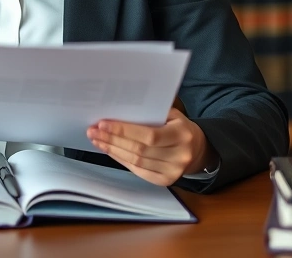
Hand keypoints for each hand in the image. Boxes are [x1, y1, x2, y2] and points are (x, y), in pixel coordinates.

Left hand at [86, 108, 217, 186]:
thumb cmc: (180, 128)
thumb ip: (152, 113)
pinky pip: (137, 170)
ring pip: (135, 161)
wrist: (198, 151)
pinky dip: (121, 160)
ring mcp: (173, 172)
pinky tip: (110, 150)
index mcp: (182, 135)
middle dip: (112, 139)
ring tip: (97, 140)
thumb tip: (120, 111)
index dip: (124, 130)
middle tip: (93, 131)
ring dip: (112, 150)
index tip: (103, 123)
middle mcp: (179, 156)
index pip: (149, 135)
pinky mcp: (165, 181)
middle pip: (139, 150)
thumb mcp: (173, 115)